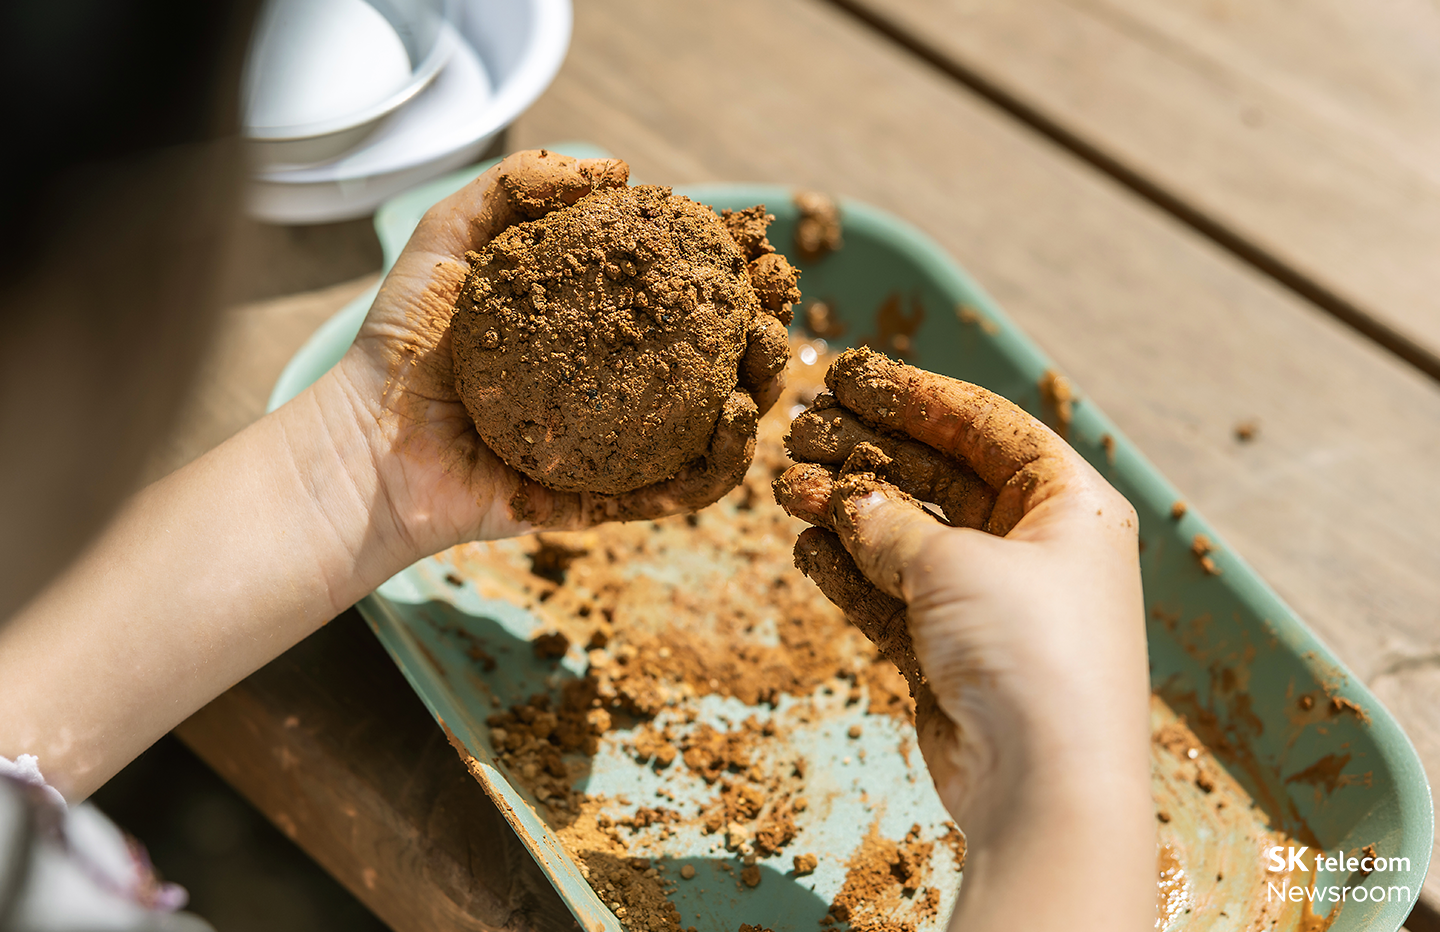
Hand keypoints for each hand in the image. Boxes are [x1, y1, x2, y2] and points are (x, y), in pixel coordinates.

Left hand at [327, 150, 786, 559]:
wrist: (368, 439)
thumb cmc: (404, 340)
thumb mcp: (453, 238)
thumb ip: (519, 186)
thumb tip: (618, 170)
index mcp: (593, 327)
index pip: (676, 294)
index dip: (723, 270)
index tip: (752, 246)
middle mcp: (616, 384)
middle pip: (712, 358)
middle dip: (759, 328)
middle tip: (771, 304)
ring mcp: (618, 445)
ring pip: (714, 425)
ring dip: (758, 391)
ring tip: (766, 360)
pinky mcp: (609, 500)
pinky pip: (681, 490)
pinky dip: (722, 463)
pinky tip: (736, 422)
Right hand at [773, 347, 1153, 928]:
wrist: (1044, 784)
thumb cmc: (1028, 648)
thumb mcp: (957, 561)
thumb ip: (892, 520)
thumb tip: (846, 497)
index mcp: (1068, 504)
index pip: (985, 427)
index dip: (914, 396)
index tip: (848, 377)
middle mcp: (1035, 549)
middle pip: (939, 477)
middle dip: (869, 452)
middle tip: (800, 430)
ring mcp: (992, 604)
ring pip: (907, 537)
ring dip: (848, 510)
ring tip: (785, 484)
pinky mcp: (951, 656)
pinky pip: (892, 596)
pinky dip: (850, 571)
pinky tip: (806, 544)